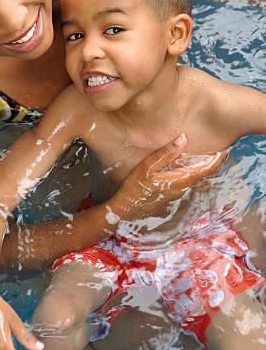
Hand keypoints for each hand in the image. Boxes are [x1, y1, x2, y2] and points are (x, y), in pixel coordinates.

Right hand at [111, 133, 225, 218]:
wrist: (126, 211)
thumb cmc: (134, 188)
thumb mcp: (147, 167)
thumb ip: (165, 153)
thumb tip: (183, 138)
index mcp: (179, 180)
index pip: (205, 169)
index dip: (216, 159)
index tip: (224, 149)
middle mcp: (183, 189)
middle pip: (204, 175)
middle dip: (212, 163)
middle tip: (218, 150)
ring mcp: (179, 195)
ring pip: (198, 181)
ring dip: (204, 169)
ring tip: (207, 157)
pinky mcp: (173, 197)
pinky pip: (189, 185)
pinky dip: (194, 175)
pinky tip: (189, 168)